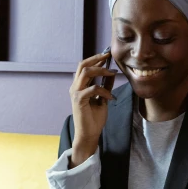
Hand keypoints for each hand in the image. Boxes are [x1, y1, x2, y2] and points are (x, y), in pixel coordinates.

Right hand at [69, 51, 117, 167]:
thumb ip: (105, 86)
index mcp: (79, 86)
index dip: (96, 59)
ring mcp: (75, 93)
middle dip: (96, 58)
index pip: (85, 66)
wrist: (89, 134)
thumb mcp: (103, 98)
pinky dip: (104, 90)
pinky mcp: (78, 100)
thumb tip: (112, 73)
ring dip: (101, 70)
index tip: (108, 55)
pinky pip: (93, 89)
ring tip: (112, 73)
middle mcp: (75, 87)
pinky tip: (111, 97)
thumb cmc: (94, 119)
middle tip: (109, 56)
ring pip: (86, 72)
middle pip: (83, 65)